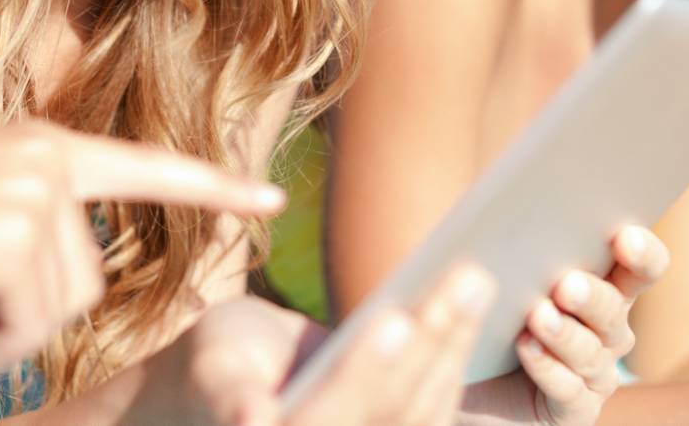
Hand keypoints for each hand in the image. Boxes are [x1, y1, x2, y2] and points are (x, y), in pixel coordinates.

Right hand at [0, 120, 284, 375]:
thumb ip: (30, 218)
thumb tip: (69, 283)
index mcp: (44, 148)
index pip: (147, 167)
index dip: (212, 188)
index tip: (270, 200)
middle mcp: (49, 160)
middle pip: (89, 279)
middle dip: (36, 321)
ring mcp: (32, 191)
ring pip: (61, 307)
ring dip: (7, 338)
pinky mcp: (9, 231)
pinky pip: (26, 325)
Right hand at [136, 264, 495, 425]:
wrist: (235, 387)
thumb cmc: (216, 368)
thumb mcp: (213, 369)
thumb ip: (231, 398)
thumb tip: (251, 421)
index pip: (330, 416)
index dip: (364, 373)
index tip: (393, 322)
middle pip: (392, 409)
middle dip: (431, 342)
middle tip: (466, 277)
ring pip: (424, 409)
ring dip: (454, 341)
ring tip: (475, 277)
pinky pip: (434, 403)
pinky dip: (454, 350)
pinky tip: (473, 302)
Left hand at [462, 224, 670, 425]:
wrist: (472, 377)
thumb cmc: (492, 311)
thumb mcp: (503, 271)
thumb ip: (515, 240)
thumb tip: (502, 202)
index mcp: (604, 284)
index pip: (641, 267)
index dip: (642, 253)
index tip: (625, 236)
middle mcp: (609, 329)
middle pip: (615, 309)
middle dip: (593, 295)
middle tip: (566, 283)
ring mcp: (595, 373)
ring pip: (592, 352)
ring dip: (566, 334)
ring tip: (538, 316)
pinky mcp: (574, 409)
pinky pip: (568, 391)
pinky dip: (547, 368)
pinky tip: (526, 348)